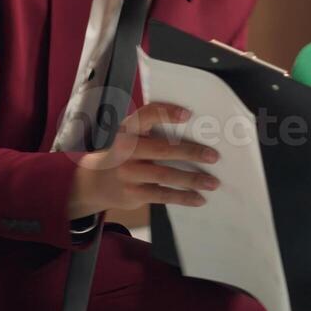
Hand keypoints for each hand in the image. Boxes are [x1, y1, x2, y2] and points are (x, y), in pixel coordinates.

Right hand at [66, 102, 219, 218]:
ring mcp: (128, 173)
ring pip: (165, 175)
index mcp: (127, 129)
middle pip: (162, 149)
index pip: (147, 115)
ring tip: (213, 182)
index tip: (188, 114)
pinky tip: (199, 198)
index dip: (167, 112)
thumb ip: (154, 133)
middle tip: (214, 156)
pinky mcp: (133, 193)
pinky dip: (183, 197)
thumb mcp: (132, 138)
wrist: (96, 182)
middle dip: (191, 152)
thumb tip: (198, 134)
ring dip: (193, 179)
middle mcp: (125, 149)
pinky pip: (162, 195)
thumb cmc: (126, 154)